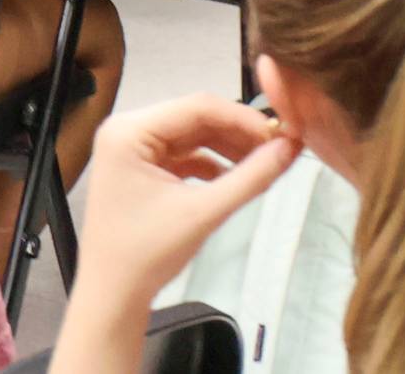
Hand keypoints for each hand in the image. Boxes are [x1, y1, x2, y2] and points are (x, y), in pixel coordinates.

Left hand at [53, 96, 302, 372]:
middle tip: (279, 147)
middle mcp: (126, 130)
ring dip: (228, 147)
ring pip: (193, 134)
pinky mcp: (140, 167)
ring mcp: (132, 149)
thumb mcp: (204, 212)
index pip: (198, 107)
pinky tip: (237, 177)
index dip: (244, 118)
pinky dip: (212, 162)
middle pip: (195, 118)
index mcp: (129, 131)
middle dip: (238, 133)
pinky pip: (184, 153)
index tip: (283, 133)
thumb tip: (292, 147)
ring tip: (264, 162)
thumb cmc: (147, 255)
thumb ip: (251, 176)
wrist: (112, 298)